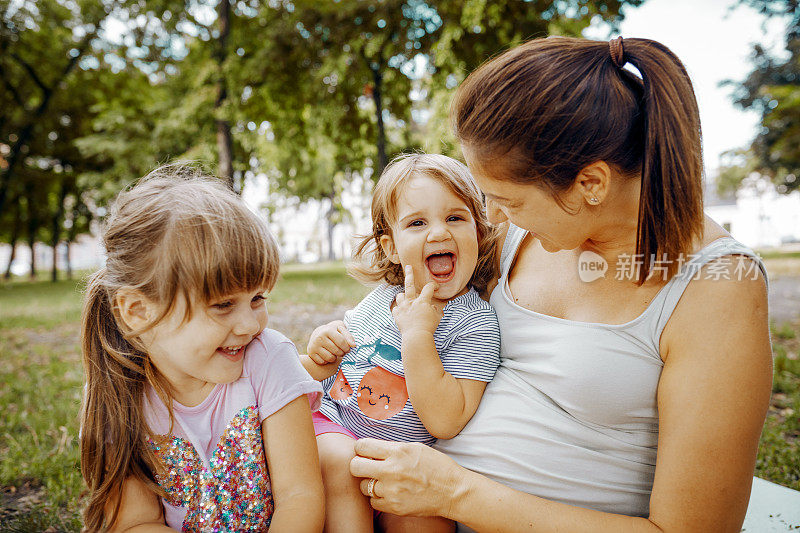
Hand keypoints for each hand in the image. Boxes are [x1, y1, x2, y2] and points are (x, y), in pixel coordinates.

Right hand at [306, 320, 355, 365]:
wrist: (318, 334)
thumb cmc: (333, 331)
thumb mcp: (340, 329)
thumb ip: (348, 336)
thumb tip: (353, 345)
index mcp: (327, 330)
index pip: (341, 342)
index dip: (347, 347)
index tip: (348, 348)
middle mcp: (319, 338)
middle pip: (337, 351)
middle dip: (342, 353)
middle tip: (341, 350)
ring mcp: (314, 346)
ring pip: (330, 358)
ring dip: (335, 357)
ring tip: (334, 352)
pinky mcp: (311, 353)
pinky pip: (323, 362)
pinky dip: (327, 360)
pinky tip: (327, 354)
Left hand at [349, 438, 463, 517]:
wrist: (453, 491)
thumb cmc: (436, 466)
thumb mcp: (415, 448)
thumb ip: (391, 448)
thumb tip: (369, 448)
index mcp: (398, 451)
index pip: (362, 446)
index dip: (361, 448)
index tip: (365, 451)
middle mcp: (392, 470)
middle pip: (355, 467)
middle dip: (358, 465)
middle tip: (367, 466)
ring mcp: (392, 491)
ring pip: (363, 486)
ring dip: (370, 483)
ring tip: (384, 481)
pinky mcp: (394, 507)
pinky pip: (373, 502)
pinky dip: (379, 498)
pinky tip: (391, 492)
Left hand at [392, 266, 441, 335]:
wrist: (416, 337)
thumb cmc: (429, 328)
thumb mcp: (437, 317)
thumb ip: (435, 310)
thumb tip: (431, 307)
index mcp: (422, 301)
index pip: (429, 288)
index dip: (433, 285)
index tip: (436, 287)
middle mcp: (411, 302)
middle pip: (409, 284)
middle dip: (410, 274)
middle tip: (408, 267)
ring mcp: (403, 308)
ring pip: (400, 296)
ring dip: (403, 296)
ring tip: (406, 298)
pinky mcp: (397, 315)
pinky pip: (395, 309)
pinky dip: (399, 309)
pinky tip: (402, 311)